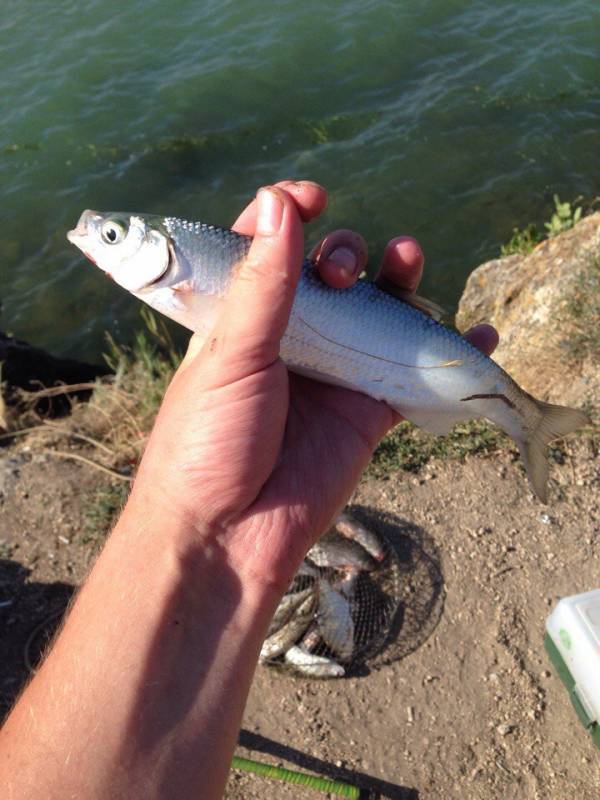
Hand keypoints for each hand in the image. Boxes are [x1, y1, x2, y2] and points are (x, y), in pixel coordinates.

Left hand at [132, 181, 497, 591]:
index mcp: (242, 317)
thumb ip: (262, 284)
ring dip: (401, 281)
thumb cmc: (208, 442)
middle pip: (332, 272)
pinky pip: (415, 371)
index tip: (312, 198)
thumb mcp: (229, 356)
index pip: (268, 247)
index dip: (289, 213)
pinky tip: (479, 332)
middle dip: (347, 253)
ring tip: (409, 261)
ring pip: (378, 312)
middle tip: (343, 272)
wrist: (229, 535)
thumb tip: (278, 202)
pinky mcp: (367, 410)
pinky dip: (450, 351)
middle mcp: (291, 338)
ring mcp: (333, 371)